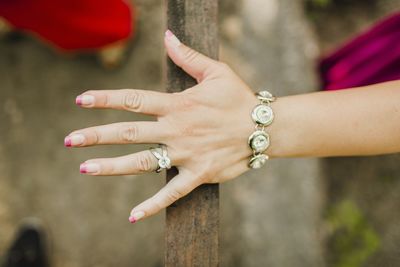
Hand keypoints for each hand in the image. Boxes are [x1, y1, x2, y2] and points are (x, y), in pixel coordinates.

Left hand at [65, 30, 259, 222]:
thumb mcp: (216, 72)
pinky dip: (153, 205)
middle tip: (70, 141)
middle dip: (96, 136)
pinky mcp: (199, 174)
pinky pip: (172, 193)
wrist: (264, 128)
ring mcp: (186, 154)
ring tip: (85, 168)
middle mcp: (177, 130)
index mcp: (178, 105)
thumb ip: (188, 57)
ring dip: (112, 166)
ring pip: (143, 162)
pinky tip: (132, 216)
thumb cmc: (239, 98)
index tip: (81, 100)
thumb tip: (167, 36)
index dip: (106, 99)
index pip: (134, 100)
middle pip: (129, 133)